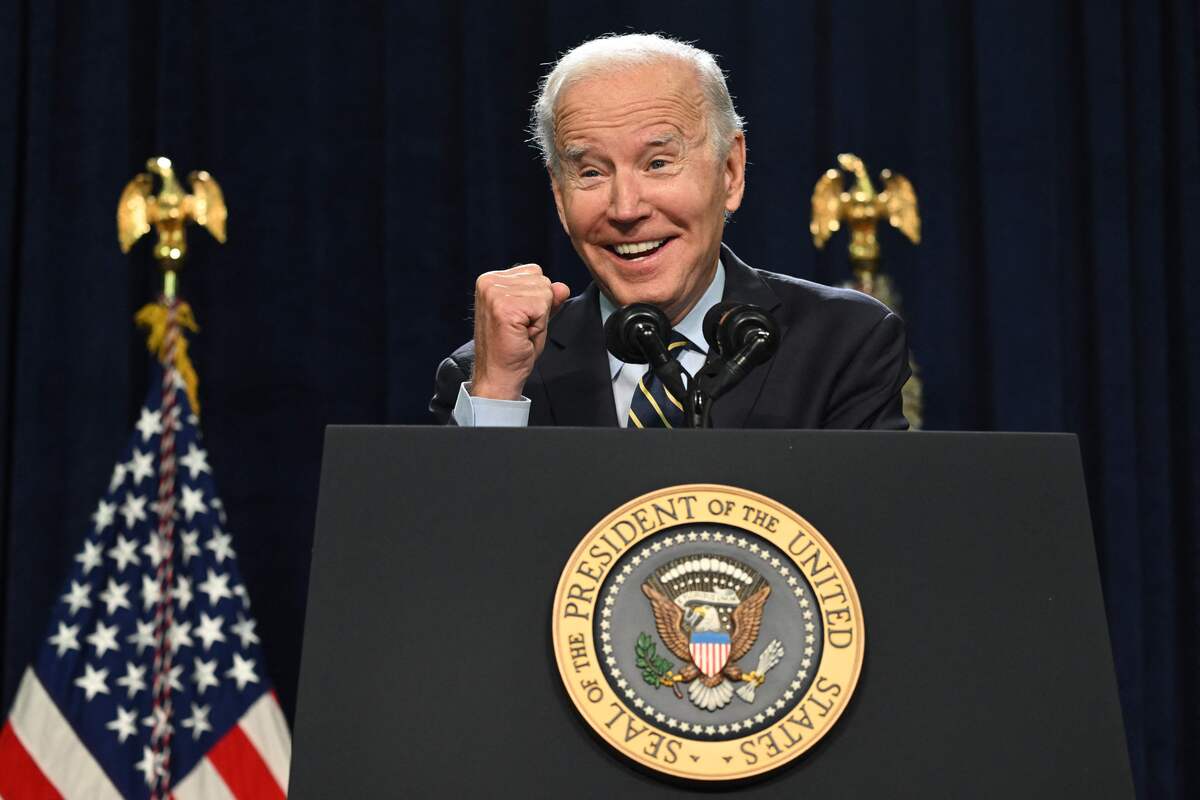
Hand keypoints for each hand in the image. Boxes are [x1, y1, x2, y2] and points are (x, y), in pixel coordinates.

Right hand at [471, 264, 569, 399]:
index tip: (518, 319)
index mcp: (491, 280)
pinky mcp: (504, 306)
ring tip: (521, 332)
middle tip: (521, 328)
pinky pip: (542, 306)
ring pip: (544, 292)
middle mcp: (489, 281)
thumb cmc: (512, 350)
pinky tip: (522, 335)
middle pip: (542, 280)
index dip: (536, 299)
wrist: (498, 376)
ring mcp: (495, 292)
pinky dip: (539, 324)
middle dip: (540, 307)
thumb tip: (563, 287)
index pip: (534, 272)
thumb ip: (548, 299)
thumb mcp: (534, 318)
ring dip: (539, 317)